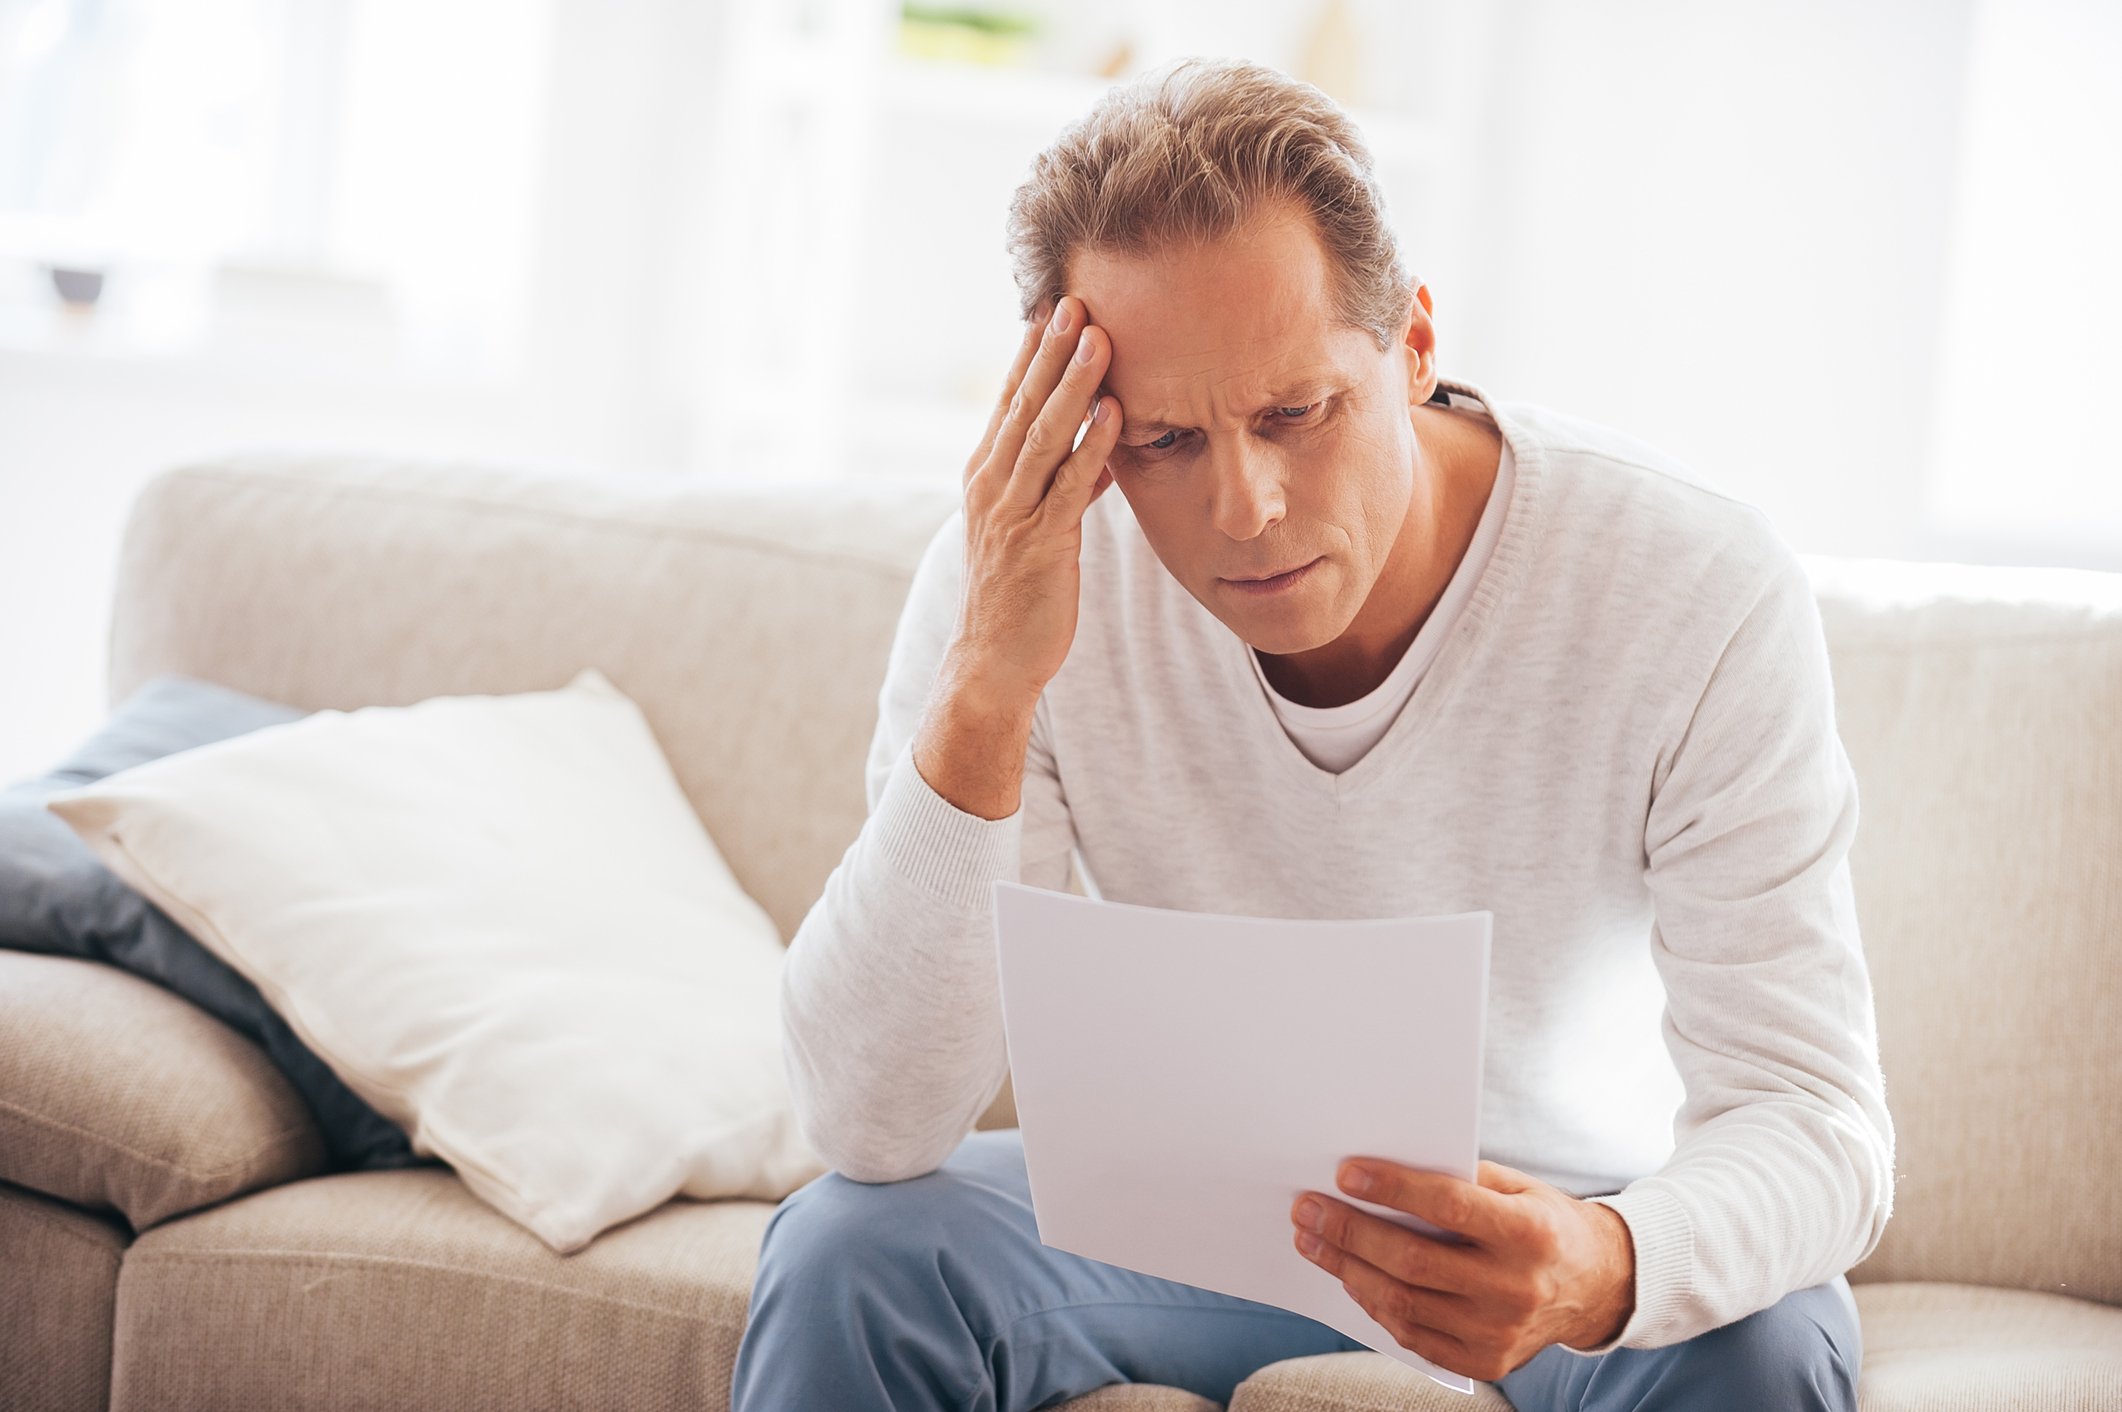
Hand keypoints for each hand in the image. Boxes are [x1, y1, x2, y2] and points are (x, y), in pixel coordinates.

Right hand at [944, 294, 1122, 713]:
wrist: (991, 662)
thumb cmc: (1016, 596)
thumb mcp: (1035, 529)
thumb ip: (1062, 485)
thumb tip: (1098, 451)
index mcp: (985, 475)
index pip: (1008, 400)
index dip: (1030, 352)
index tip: (1053, 306)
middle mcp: (990, 485)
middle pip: (1022, 404)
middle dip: (1049, 350)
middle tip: (1074, 299)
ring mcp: (1011, 513)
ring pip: (1043, 435)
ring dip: (1072, 383)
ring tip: (1098, 337)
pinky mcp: (1039, 544)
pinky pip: (1068, 486)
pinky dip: (1091, 445)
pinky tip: (1114, 412)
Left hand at [1290, 1158, 1636, 1381]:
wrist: (1597, 1286)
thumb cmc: (1545, 1222)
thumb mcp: (1519, 1186)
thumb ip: (1461, 1178)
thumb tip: (1383, 1168)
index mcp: (1530, 1234)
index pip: (1450, 1208)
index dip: (1394, 1189)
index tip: (1346, 1173)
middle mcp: (1516, 1289)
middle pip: (1414, 1261)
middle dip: (1350, 1233)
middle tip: (1306, 1208)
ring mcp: (1500, 1333)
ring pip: (1405, 1303)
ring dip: (1348, 1269)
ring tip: (1313, 1240)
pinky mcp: (1486, 1362)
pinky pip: (1414, 1336)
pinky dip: (1375, 1304)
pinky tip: (1351, 1277)